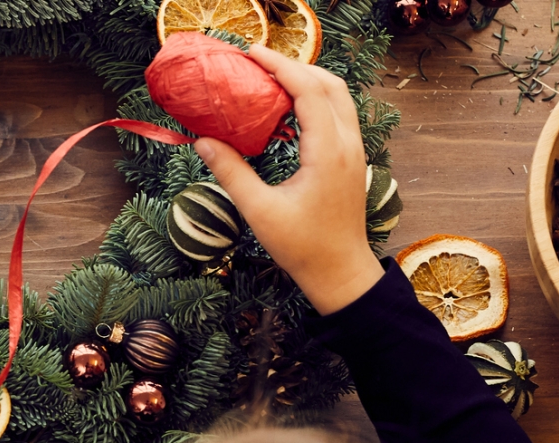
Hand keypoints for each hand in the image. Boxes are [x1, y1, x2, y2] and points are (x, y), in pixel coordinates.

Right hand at [194, 44, 382, 314]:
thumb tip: (202, 140)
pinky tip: (287, 110)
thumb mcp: (259, 211)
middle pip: (330, 85)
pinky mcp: (352, 159)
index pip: (309, 91)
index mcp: (328, 152)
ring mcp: (355, 151)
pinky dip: (315, 100)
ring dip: (308, 81)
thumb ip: (231, 172)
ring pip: (339, 97)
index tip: (252, 54)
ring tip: (271, 80)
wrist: (340, 273)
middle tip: (258, 63)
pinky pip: (338, 115)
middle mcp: (348, 144)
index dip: (281, 66)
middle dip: (295, 67)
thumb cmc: (302, 247)